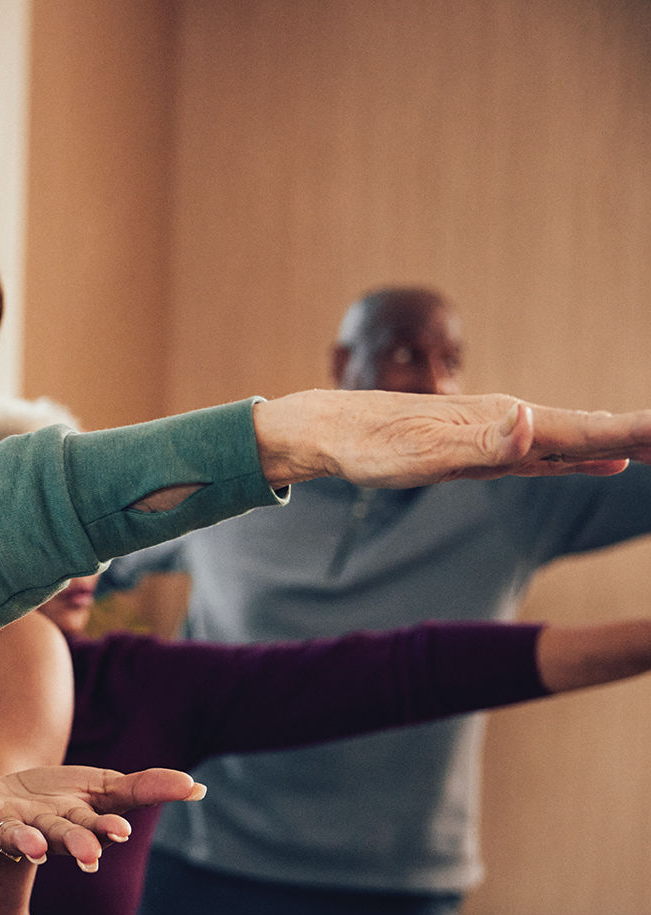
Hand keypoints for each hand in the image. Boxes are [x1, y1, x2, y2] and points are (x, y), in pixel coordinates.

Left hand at [0, 766, 204, 871]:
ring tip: (36, 850)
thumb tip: (198, 789)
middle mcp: (39, 827)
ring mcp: (3, 823)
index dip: (105, 829)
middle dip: (75, 844)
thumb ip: (146, 788)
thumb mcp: (103, 789)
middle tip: (91, 857)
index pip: (93, 825)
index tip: (120, 834)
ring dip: (26, 842)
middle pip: (59, 834)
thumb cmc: (58, 802)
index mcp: (72, 820)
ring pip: (15, 835)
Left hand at [254, 391, 650, 488]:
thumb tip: (529, 420)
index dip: (634, 433)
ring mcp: (499, 434)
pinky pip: (549, 454)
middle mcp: (510, 422)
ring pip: (576, 441)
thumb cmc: (369, 446)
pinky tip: (604, 461)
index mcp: (504, 423)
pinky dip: (583, 456)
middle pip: (592, 431)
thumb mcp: (422, 453)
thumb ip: (480, 443)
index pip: (585, 430)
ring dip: (623, 443)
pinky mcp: (483, 449)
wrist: (328, 431)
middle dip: (642, 436)